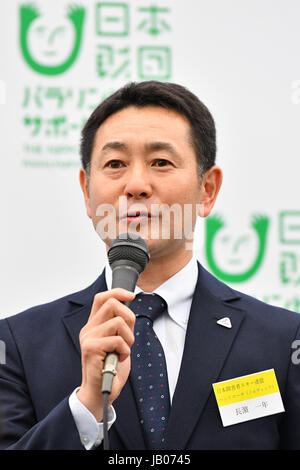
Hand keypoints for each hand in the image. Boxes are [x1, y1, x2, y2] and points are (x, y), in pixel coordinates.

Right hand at [77, 288, 135, 421]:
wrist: (101, 392)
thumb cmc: (111, 368)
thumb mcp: (119, 341)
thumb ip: (121, 324)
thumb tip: (129, 305)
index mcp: (94, 325)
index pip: (101, 297)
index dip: (117, 292)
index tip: (132, 296)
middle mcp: (88, 328)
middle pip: (112, 304)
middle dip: (129, 318)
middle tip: (128, 337)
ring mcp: (88, 337)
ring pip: (118, 322)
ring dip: (128, 338)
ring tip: (122, 351)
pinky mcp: (90, 347)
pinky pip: (117, 340)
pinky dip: (124, 351)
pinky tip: (118, 359)